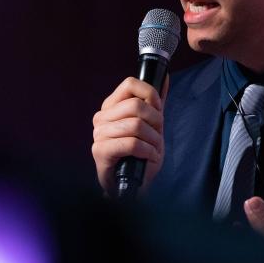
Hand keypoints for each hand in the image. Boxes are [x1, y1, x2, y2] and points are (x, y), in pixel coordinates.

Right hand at [91, 75, 169, 196]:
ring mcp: (99, 134)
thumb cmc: (140, 155)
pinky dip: (148, 151)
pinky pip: (131, 143)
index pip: (130, 84)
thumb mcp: (152, 125)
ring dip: (153, 140)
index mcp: (111, 107)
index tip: (158, 110)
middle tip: (157, 135)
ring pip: (136, 125)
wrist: (133, 185)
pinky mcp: (100, 151)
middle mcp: (101, 118)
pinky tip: (149, 157)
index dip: (150, 95)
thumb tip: (165, 76)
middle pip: (136, 106)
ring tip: (154, 149)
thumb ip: (156, 102)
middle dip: (156, 122)